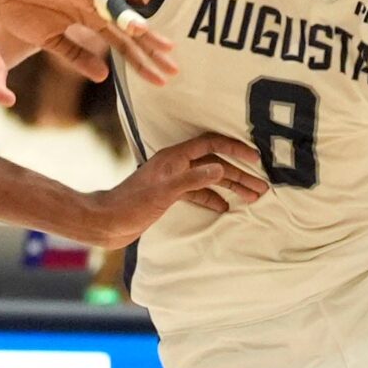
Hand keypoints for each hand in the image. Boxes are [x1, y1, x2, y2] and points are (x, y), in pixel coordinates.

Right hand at [0, 0, 177, 86]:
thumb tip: (103, 76)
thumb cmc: (22, 5)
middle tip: (173, 71)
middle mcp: (93, 7)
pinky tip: (133, 25)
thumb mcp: (51, 40)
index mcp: (88, 21)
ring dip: (141, 33)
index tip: (161, 79)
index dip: (140, 62)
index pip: (121, 45)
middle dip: (150, 53)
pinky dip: (116, 11)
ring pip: (120, 16)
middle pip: (127, 33)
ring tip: (164, 49)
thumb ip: (75, 56)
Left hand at [79, 134, 268, 246]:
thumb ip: (193, 179)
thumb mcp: (164, 193)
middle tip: (262, 188)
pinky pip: (197, 193)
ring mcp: (172, 180)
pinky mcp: (167, 196)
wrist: (105, 223)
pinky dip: (213, 198)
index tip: (255, 159)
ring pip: (209, 179)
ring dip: (230, 187)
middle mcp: (175, 165)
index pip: (211, 144)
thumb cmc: (130, 206)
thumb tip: (221, 168)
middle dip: (239, 175)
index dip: (235, 149)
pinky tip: (225, 208)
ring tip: (252, 198)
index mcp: (174, 157)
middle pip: (214, 163)